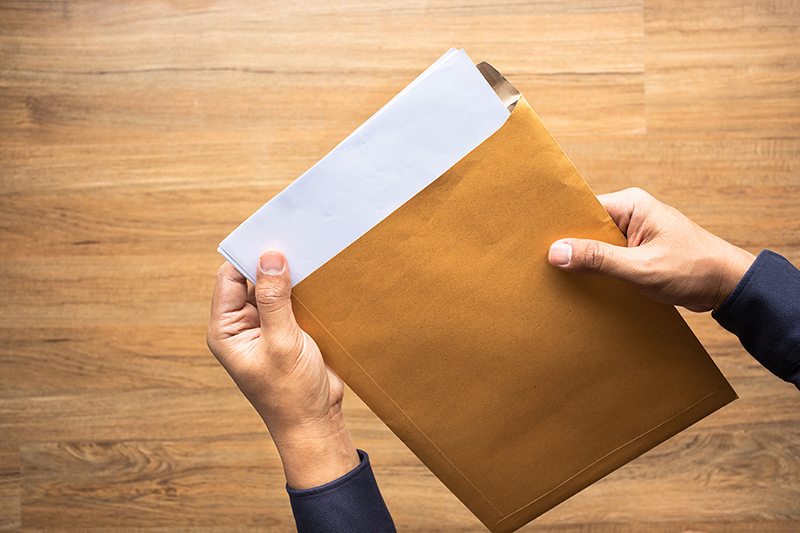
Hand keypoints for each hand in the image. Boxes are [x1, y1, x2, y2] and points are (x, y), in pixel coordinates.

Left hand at [207, 249, 358, 488]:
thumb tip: (269, 258)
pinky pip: (292, 301)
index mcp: (227, 330)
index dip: (248, 258)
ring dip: (290, 276)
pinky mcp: (289, 331)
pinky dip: (304, 290)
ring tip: (310, 255)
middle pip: (251, 280)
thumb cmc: (291, 392)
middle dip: (271, 264)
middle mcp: (242, 326)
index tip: (272, 238)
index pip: (229, 279)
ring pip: (274, 288)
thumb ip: (273, 299)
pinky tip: (320, 277)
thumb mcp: (281, 342)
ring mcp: (266, 328)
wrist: (316, 421)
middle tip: (295, 240)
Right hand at [547, 188, 755, 311]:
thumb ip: (599, 260)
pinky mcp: (638, 250)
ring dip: (585, 261)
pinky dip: (598, 270)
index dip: (560, 226)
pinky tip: (586, 284)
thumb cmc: (694, 270)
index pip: (582, 209)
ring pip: (596, 244)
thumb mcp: (642, 267)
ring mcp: (635, 232)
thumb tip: (557, 252)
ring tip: (561, 277)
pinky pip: (609, 256)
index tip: (536, 242)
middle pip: (586, 227)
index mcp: (632, 204)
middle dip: (570, 246)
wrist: (729, 285)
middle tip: (544, 265)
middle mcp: (631, 213)